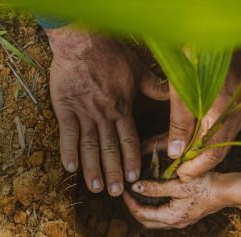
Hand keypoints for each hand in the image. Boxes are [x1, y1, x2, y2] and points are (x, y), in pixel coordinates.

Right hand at [46, 26, 168, 195]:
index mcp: (122, 108)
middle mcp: (104, 115)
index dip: (131, 160)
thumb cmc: (111, 55)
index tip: (133, 177)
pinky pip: (67, 133)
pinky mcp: (65, 108)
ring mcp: (84, 113)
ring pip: (89, 146)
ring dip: (92, 168)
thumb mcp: (138, 70)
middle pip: (110, 148)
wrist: (82, 40)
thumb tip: (175, 95)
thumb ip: (155, 87)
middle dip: (112, 172)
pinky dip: (68, 151)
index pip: (129, 140)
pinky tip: (69, 168)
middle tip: (114, 192)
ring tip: (95, 187)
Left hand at [123, 173, 228, 228]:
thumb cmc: (204, 185)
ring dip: (144, 210)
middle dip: (134, 209)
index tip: (123, 191)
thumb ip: (155, 187)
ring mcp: (181, 221)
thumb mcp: (177, 184)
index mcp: (170, 217)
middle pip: (146, 221)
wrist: (225, 191)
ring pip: (155, 221)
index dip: (130, 203)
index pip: (141, 214)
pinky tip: (154, 197)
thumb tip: (135, 187)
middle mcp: (174, 223)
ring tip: (138, 196)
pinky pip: (164, 217)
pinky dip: (154, 209)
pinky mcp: (186, 216)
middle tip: (128, 195)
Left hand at [164, 50, 240, 180]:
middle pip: (216, 150)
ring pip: (214, 140)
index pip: (213, 153)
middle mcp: (232, 115)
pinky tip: (176, 137)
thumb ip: (180, 122)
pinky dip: (196, 136)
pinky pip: (214, 128)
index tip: (179, 174)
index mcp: (222, 112)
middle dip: (194, 163)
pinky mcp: (229, 105)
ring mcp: (234, 110)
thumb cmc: (197, 55)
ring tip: (168, 155)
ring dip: (192, 150)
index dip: (195, 167)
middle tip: (174, 170)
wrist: (218, 34)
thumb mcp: (181, 89)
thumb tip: (175, 151)